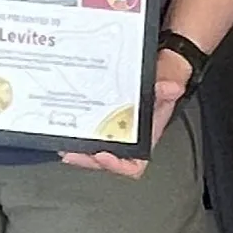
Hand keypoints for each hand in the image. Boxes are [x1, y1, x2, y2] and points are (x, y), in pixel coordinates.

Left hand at [60, 53, 187, 175]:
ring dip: (76, 148)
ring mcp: (110, 128)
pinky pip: (85, 129)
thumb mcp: (169, 82)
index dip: (117, 165)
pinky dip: (73, 130)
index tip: (103, 156)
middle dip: (86, 158)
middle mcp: (125, 136)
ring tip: (63, 143)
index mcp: (143, 137)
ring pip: (91, 147)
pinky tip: (62, 126)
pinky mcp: (99, 117)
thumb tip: (170, 88)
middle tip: (71, 152)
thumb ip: (169, 87)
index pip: (132, 165)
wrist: (156, 66)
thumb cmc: (163, 81)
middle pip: (103, 158)